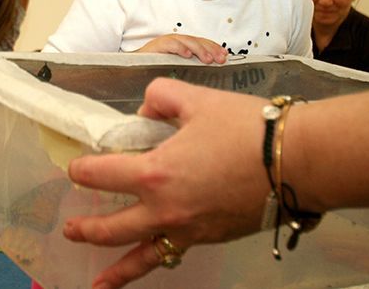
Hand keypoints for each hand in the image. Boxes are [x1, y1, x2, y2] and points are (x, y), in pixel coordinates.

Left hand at [63, 78, 267, 288]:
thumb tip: (145, 112)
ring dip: (116, 270)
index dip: (82, 170)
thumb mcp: (195, 98)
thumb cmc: (245, 128)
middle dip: (87, 228)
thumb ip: (160, 98)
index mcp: (154, 173)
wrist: (297, 162)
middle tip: (70, 228)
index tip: (76, 168)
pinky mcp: (210, 238)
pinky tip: (151, 266)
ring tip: (97, 282)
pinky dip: (156, 265)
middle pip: (113, 228)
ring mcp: (188, 230)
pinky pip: (174, 256)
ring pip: (143, 256)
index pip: (101, 175)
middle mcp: (165, 210)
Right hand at [134, 34, 227, 63]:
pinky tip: (186, 54)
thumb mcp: (177, 68)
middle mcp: (176, 41)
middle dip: (210, 49)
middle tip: (220, 59)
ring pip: (186, 41)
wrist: (132, 70)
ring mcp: (166, 42)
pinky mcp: (156, 46)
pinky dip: (179, 48)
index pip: (202, 43)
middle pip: (197, 41)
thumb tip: (209, 71)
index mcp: (183, 45)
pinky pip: (169, 44)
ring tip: (207, 59)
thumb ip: (190, 67)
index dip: (214, 47)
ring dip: (199, 50)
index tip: (225, 56)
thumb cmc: (155, 70)